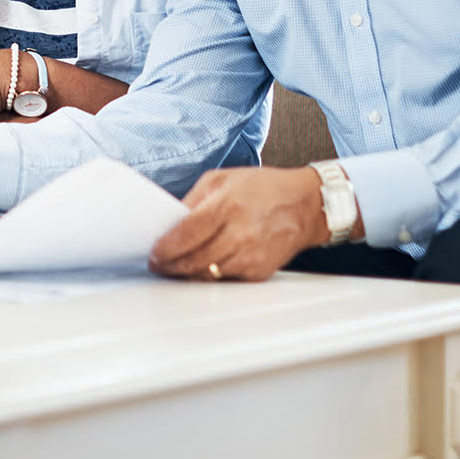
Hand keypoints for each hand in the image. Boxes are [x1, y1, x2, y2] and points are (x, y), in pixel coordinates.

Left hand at [149, 167, 328, 282]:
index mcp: (227, 206)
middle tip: (159, 265)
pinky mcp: (259, 272)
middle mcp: (240, 233)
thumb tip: (170, 222)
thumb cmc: (264, 188)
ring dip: (188, 273)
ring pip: (207, 274)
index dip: (164, 249)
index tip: (154, 254)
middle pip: (193, 260)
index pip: (185, 235)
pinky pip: (226, 279)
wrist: (305, 205)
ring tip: (177, 266)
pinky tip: (205, 265)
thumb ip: (194, 200)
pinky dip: (211, 274)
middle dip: (170, 266)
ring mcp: (251, 255)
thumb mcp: (222, 179)